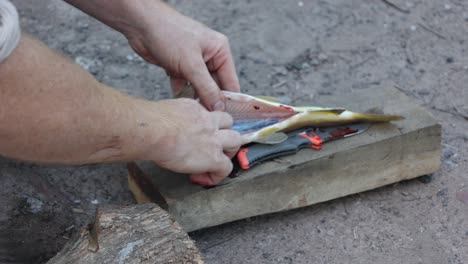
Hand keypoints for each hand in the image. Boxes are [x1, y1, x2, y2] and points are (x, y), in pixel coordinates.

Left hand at [124, 1, 239, 110]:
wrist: (140, 24)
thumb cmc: (168, 34)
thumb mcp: (191, 64)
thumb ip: (206, 88)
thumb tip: (219, 107)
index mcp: (220, 51)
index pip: (230, 82)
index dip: (229, 101)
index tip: (226, 119)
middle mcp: (209, 56)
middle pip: (215, 86)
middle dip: (210, 101)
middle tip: (207, 120)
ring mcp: (193, 62)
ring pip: (199, 87)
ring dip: (195, 99)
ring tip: (194, 114)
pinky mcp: (179, 66)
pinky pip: (185, 85)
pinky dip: (181, 93)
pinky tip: (179, 104)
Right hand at [141, 98, 241, 185]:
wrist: (154, 131)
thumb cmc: (148, 123)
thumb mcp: (161, 114)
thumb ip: (166, 119)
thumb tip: (157, 128)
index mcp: (193, 108)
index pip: (207, 114)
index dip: (205, 125)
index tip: (195, 136)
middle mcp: (207, 120)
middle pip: (228, 122)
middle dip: (223, 134)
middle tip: (213, 147)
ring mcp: (214, 139)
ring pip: (235, 141)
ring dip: (228, 152)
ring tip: (214, 164)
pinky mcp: (214, 157)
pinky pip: (226, 168)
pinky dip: (218, 175)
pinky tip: (205, 179)